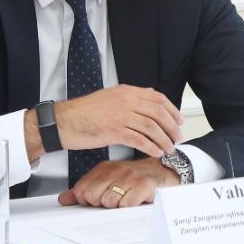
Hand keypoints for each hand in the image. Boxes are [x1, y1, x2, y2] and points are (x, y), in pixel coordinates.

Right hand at [55, 86, 182, 159]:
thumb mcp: (110, 98)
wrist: (63, 121)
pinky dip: (151, 147)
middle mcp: (126, 100)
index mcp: (126, 91)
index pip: (158, 98)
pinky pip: (139, 139)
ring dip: (164, 139)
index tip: (179, 121)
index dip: (172, 110)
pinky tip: (156, 152)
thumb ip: (129, 100)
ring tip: (169, 148)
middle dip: (172, 127)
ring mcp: (120, 115)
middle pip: (158, 113)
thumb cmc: (85, 113)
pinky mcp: (113, 130)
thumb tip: (148, 106)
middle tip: (177, 137)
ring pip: (151, 127)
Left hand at [58, 157, 178, 207]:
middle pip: (92, 197)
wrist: (164, 172)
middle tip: (114, 200)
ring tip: (126, 199)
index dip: (87, 201)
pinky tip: (136, 200)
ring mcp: (130, 177)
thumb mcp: (109, 181)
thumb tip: (63, 199)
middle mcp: (116, 170)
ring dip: (117, 206)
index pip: (81, 190)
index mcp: (104, 169)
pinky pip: (126, 204)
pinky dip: (130, 207)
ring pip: (109, 202)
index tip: (98, 200)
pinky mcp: (144, 185)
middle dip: (101, 204)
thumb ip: (85, 189)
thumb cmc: (135, 179)